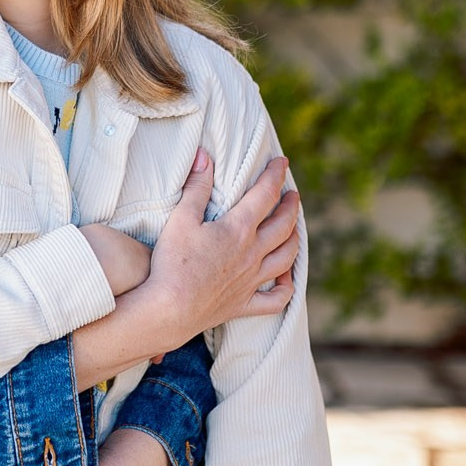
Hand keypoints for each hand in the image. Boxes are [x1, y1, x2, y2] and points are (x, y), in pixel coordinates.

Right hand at [69, 151, 301, 385]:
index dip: (275, 175)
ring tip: (294, 230)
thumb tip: (204, 156)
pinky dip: (286, 288)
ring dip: (294, 240)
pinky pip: (276, 299)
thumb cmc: (173, 263)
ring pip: (286, 259)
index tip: (281, 163)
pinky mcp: (244, 304)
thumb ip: (197, 187)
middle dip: (291, 206)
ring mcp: (251, 280)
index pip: (265, 195)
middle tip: (293, 195)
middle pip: (283, 226)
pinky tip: (286, 279)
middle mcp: (252, 254)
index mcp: (238, 230)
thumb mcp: (181, 218)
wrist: (170, 309)